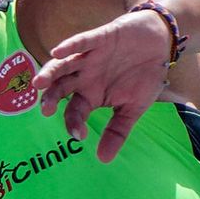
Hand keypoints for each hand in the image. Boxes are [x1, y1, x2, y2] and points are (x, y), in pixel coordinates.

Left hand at [31, 10, 171, 162]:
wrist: (161, 42)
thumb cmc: (143, 75)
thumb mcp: (133, 108)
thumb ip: (117, 131)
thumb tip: (104, 160)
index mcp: (90, 95)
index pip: (74, 112)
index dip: (74, 123)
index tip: (79, 135)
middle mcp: (84, 77)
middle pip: (60, 88)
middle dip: (51, 98)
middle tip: (45, 110)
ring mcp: (89, 58)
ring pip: (63, 65)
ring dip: (50, 72)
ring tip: (39, 83)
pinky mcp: (100, 38)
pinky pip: (82, 42)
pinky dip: (70, 46)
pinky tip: (58, 52)